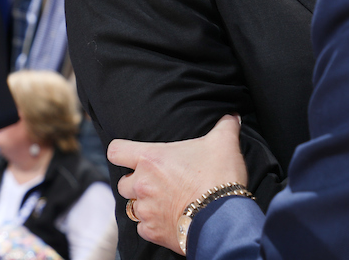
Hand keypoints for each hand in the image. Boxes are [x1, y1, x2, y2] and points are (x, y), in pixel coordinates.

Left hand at [109, 115, 246, 253]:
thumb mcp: (224, 143)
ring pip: (133, 207)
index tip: (131, 156)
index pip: (115, 151)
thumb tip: (232, 116)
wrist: (223, 218)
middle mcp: (142, 185)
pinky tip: (170, 219)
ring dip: (145, 204)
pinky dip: (153, 225)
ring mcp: (146, 210)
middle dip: (136, 183)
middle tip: (157, 182)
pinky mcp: (153, 232)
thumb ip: (224, 126)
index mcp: (151, 159)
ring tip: (165, 202)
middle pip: (123, 183)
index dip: (122, 153)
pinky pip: (143, 228)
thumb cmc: (219, 177)